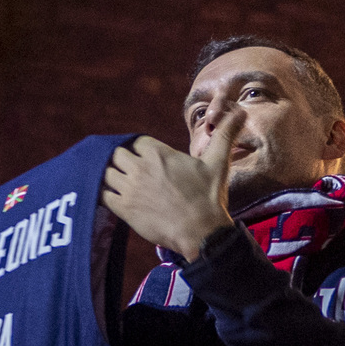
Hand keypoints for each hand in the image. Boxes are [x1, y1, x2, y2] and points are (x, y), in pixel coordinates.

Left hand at [102, 109, 244, 260]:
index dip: (139, 149)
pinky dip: (103, 193)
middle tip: (129, 170)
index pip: (136, 142)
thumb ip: (225, 135)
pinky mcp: (124, 209)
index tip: (144, 158)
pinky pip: (102, 194)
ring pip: (106, 172)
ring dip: (110, 175)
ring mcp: (130, 188)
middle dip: (121, 160)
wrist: (202, 233)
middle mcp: (140, 167)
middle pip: (116, 153)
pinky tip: (110, 197)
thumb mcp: (218, 162)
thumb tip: (242, 112)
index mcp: (158, 153)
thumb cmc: (209, 197)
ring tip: (118, 182)